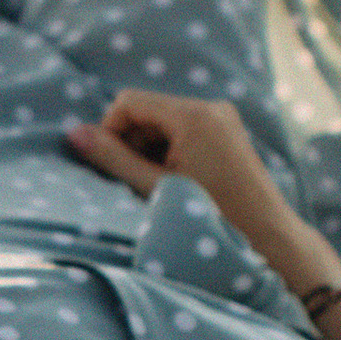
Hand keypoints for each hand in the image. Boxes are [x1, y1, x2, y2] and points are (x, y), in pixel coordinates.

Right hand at [67, 90, 319, 279]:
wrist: (266, 237)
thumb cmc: (211, 215)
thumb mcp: (153, 187)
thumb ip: (112, 158)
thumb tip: (74, 134)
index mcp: (194, 115)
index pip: (129, 102)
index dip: (111, 131)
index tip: (113, 165)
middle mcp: (211, 107)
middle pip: (147, 111)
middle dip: (133, 142)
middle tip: (138, 181)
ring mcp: (223, 118)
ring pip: (164, 122)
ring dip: (151, 150)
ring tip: (161, 185)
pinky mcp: (228, 131)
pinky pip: (184, 130)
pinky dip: (171, 152)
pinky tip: (177, 181)